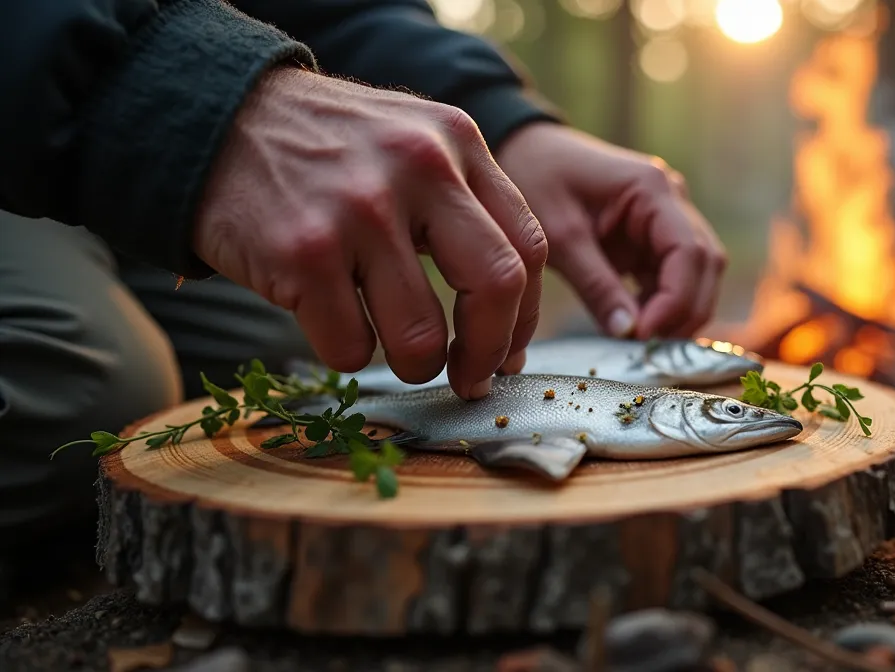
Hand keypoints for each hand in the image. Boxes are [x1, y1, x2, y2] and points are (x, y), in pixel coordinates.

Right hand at [193, 67, 545, 399]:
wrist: (215, 117)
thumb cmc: (326, 150)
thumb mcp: (412, 142)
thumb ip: (465, 207)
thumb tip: (510, 324)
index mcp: (458, 142)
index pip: (529, 247)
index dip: (525, 316)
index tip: (506, 350)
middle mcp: (419, 168)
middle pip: (497, 287)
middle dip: (488, 352)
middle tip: (470, 378)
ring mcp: (360, 210)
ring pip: (421, 338)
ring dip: (412, 364)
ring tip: (389, 346)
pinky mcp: (302, 252)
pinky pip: (351, 348)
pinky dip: (347, 353)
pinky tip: (329, 319)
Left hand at [495, 123, 726, 338]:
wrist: (525, 149)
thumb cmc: (537, 180)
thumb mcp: (560, 238)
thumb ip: (597, 286)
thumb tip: (628, 334)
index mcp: (652, 189)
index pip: (690, 252)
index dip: (676, 300)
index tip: (645, 334)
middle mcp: (672, 199)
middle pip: (705, 264)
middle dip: (684, 311)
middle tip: (648, 347)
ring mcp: (667, 216)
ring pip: (697, 272)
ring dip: (677, 309)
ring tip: (641, 338)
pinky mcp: (654, 235)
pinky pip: (673, 274)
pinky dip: (662, 303)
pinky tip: (638, 323)